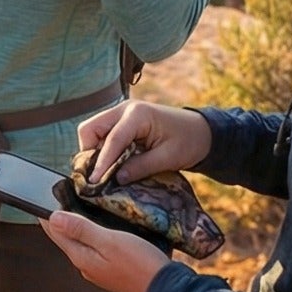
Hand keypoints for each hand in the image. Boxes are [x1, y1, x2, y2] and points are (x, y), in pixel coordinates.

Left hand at [43, 210, 173, 291]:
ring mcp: (98, 270)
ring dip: (75, 228)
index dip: (47, 215)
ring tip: (73, 210)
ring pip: (80, 244)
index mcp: (81, 257)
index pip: (56, 232)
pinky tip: (97, 229)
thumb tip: (52, 218)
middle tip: (56, 199)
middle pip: (66, 239)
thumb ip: (81, 229)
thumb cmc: (139, 263)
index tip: (39, 198)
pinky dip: (90, 236)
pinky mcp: (110, 271)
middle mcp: (85, 266)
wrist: (165, 290)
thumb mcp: (109, 241)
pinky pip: (93, 249)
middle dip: (59, 220)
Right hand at [78, 100, 210, 184]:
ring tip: (105, 171)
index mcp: (138, 114)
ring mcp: (120, 114)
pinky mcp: (121, 122)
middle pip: (90, 128)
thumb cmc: (189, 142)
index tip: (94, 181)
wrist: (201, 131)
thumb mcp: (169, 157)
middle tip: (97, 175)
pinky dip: (102, 149)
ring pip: (92, 131)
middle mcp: (123, 109)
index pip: (112, 139)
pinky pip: (101, 135)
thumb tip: (116, 179)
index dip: (102, 162)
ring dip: (94, 151)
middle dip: (89, 152)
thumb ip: (141, 167)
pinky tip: (111, 164)